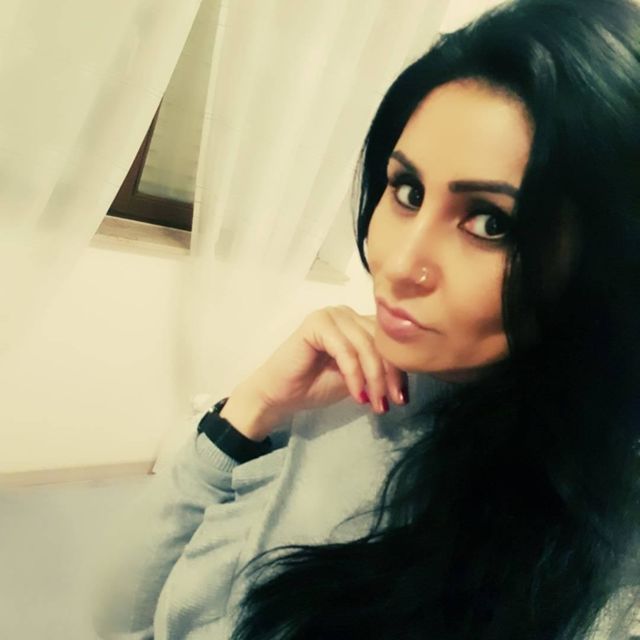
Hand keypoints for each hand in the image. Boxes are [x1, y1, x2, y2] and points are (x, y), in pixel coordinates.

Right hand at [223, 306, 407, 439]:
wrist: (280, 395)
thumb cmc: (315, 385)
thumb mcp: (358, 377)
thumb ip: (378, 367)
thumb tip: (412, 370)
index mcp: (358, 322)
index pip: (389, 339)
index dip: (399, 369)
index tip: (402, 398)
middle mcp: (347, 313)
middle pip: (380, 341)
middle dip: (389, 376)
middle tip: (391, 403)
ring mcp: (331, 315)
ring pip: (365, 346)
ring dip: (373, 378)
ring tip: (376, 404)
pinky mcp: (316, 324)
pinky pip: (345, 350)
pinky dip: (354, 374)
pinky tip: (357, 395)